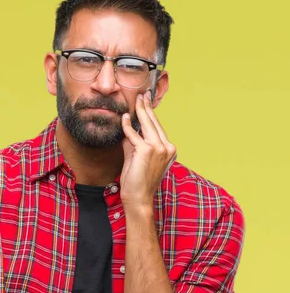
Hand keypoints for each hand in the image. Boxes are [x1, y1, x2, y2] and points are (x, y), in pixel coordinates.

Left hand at [120, 91, 176, 209]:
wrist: (139, 197)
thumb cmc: (137, 180)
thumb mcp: (136, 157)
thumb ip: (133, 142)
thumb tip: (128, 129)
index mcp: (169, 149)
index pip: (158, 127)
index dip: (151, 114)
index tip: (147, 102)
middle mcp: (167, 147)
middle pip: (155, 123)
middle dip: (147, 107)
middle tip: (143, 94)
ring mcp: (159, 148)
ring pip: (148, 125)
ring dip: (141, 110)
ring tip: (137, 99)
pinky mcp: (147, 151)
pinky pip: (134, 135)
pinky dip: (128, 126)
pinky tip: (125, 118)